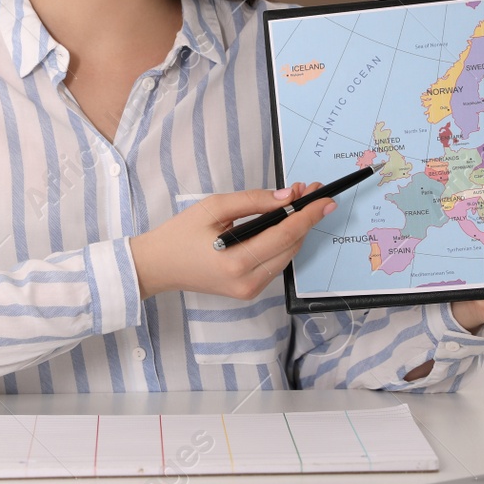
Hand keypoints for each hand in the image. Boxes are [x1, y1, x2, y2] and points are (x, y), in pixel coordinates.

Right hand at [131, 182, 337, 299]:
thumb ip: (253, 200)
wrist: (158, 266)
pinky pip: (275, 264)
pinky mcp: (249, 292)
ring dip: (295, 230)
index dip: (309, 215)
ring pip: (287, 257)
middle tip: (307, 191)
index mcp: (236, 262)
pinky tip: (280, 224)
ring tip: (294, 204)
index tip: (325, 198)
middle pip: (291, 247)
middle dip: (304, 219)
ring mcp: (249, 290)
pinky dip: (281, 243)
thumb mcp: (214, 207)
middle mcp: (247, 282)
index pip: (285, 235)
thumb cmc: (180, 234)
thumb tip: (287, 197)